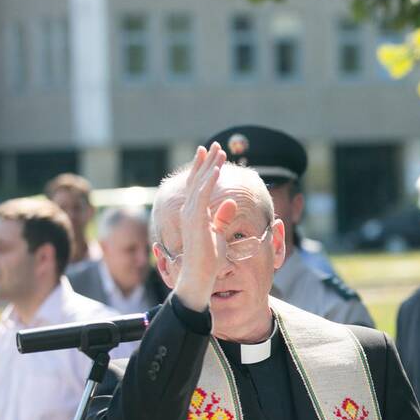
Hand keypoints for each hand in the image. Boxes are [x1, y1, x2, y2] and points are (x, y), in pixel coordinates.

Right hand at [172, 143, 230, 310]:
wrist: (200, 275)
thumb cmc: (209, 259)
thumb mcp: (219, 234)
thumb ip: (222, 218)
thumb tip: (231, 202)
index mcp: (194, 213)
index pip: (197, 186)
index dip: (203, 168)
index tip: (209, 153)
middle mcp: (189, 211)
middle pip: (198, 180)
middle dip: (207, 161)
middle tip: (215, 144)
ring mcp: (190, 214)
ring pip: (200, 184)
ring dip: (210, 166)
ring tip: (220, 150)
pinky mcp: (196, 220)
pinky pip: (202, 195)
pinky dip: (209, 181)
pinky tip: (217, 169)